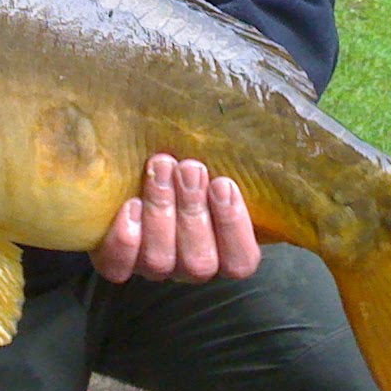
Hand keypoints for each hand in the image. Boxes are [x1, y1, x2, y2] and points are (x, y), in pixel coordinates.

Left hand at [90, 155, 260, 283]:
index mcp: (223, 247)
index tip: (223, 183)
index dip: (234, 227)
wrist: (128, 161)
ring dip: (161, 210)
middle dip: (193, 210)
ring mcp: (151, 265)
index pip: (240, 261)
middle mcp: (188, 263)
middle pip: (198, 262)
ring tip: (161, 167)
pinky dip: (125, 240)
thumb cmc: (184, 159)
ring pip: (160, 260)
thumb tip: (274, 124)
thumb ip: (229, 160)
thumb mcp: (214, 158)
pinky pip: (119, 266)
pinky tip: (130, 205)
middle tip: (189, 168)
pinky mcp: (115, 260)